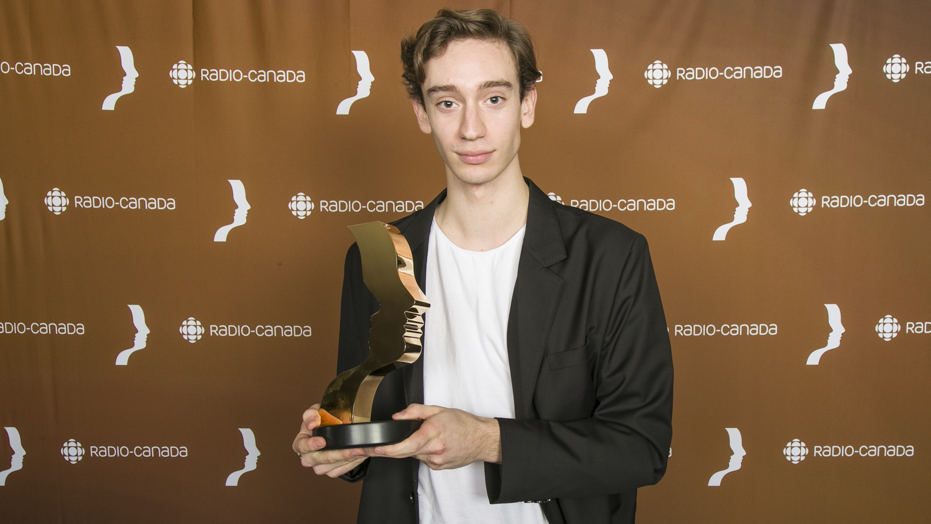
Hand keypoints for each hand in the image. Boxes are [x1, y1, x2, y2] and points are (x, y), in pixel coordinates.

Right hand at [292, 404, 368, 477]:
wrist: (335, 429)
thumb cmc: (322, 421)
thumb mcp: (315, 412)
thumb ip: (311, 414)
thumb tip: (312, 423)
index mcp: (300, 443)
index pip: (302, 446)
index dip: (311, 445)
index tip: (322, 441)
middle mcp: (309, 458)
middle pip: (322, 459)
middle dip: (339, 454)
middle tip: (354, 449)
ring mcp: (320, 467)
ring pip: (334, 465)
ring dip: (351, 457)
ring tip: (362, 450)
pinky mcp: (332, 471)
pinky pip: (343, 468)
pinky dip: (355, 461)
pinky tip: (362, 454)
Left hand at [369, 404, 500, 469]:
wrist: (482, 440)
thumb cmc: (464, 424)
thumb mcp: (439, 410)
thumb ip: (415, 411)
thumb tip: (398, 416)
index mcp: (433, 433)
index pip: (405, 445)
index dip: (388, 449)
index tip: (375, 449)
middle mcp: (434, 450)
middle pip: (404, 453)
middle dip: (387, 450)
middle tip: (371, 449)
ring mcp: (436, 461)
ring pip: (413, 455)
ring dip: (410, 447)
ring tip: (424, 436)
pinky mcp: (438, 467)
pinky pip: (422, 459)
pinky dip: (421, 452)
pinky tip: (431, 444)